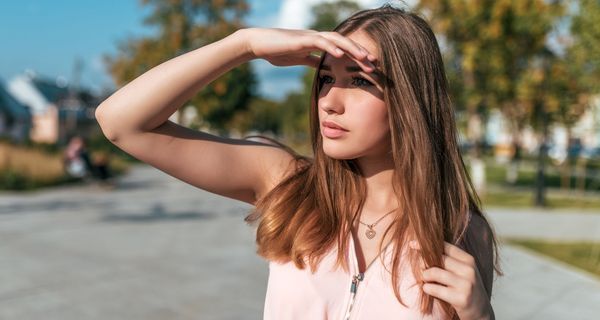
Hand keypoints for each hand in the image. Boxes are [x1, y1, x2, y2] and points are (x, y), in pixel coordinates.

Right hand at [240, 28, 375, 71]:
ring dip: (351, 49)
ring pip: (336, 40)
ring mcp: (310, 37)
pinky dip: (331, 47)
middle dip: (360, 53)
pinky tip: (340, 54)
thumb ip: (312, 61)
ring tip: (364, 57)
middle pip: (344, 44)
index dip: (357, 57)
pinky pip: (319, 42)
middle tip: (375, 64)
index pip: (343, 49)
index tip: (370, 67)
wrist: (259, 44)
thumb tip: (323, 68)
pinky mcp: (301, 40)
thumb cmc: (277, 51)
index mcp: (319, 44)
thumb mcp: (299, 59)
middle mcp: (318, 38)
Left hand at [410, 241, 492, 319]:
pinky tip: (428, 289)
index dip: (426, 244)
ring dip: (424, 276)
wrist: (481, 312)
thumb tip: (423, 249)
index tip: (412, 244)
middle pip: (438, 258)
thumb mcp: (463, 271)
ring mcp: (466, 284)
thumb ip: (449, 260)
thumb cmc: (467, 289)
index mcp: (469, 260)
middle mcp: (469, 270)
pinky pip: (435, 289)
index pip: (445, 246)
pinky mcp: (461, 298)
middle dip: (423, 262)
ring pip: (434, 272)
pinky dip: (427, 288)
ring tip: (425, 280)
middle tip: (420, 269)